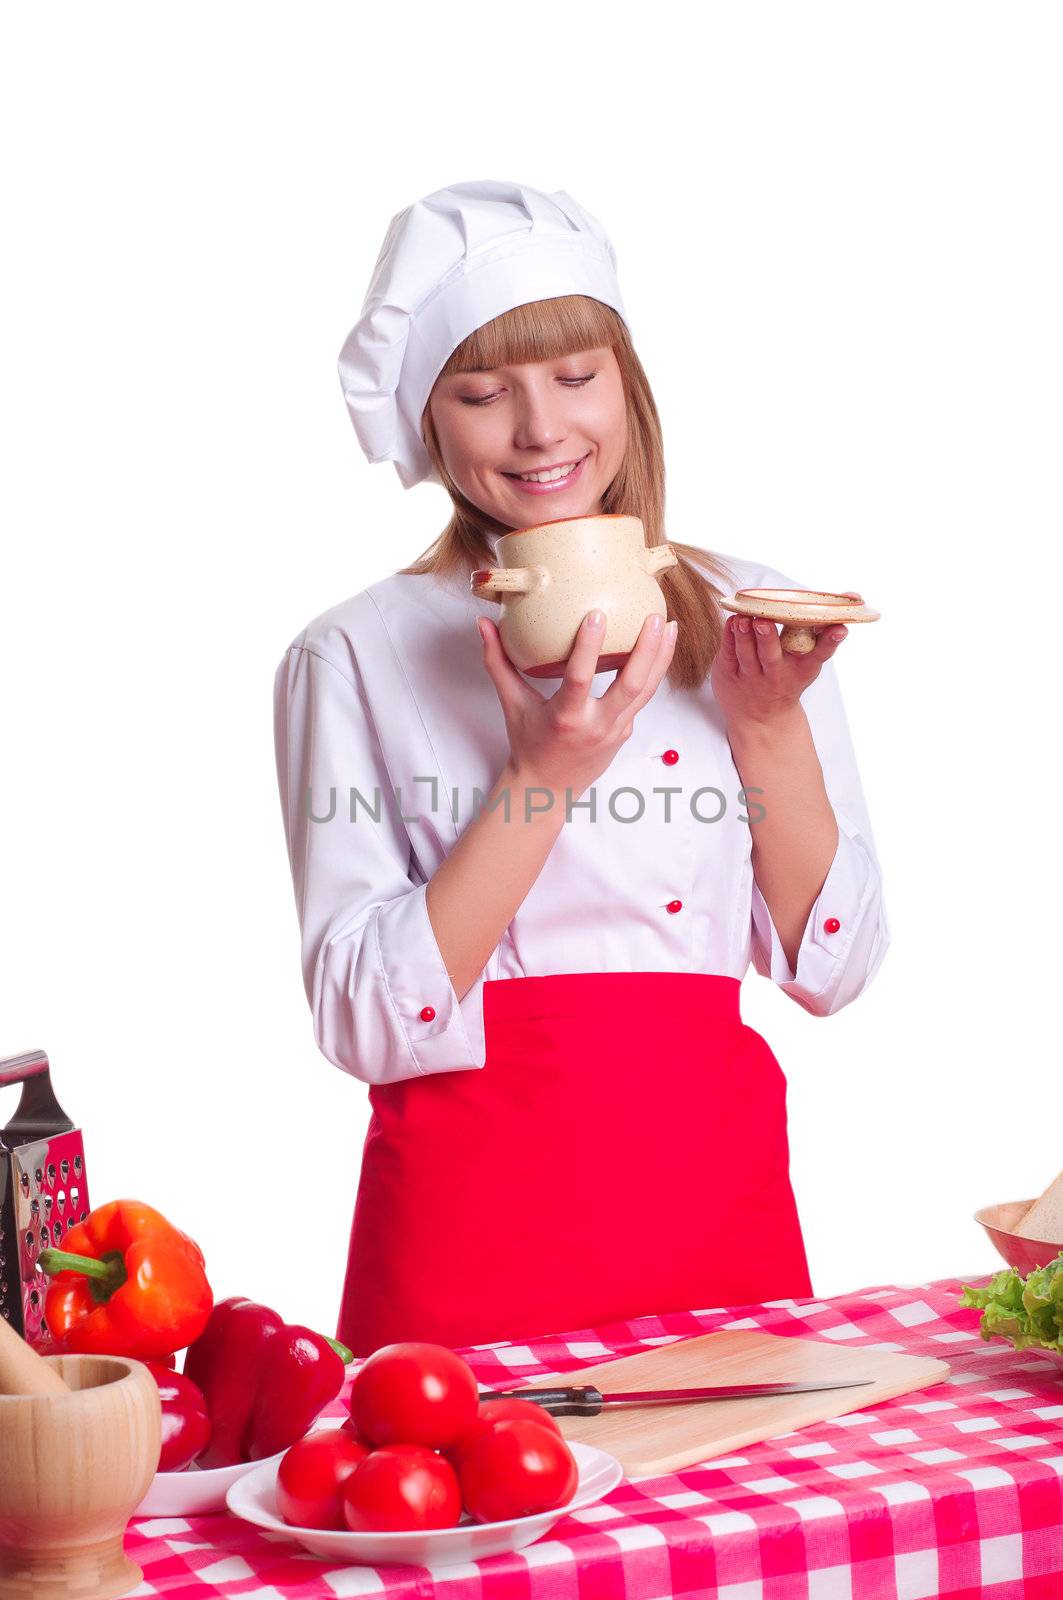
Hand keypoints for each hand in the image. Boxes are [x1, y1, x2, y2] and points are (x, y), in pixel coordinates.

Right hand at [476, 610, 677, 799]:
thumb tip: (483, 624)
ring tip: (670, 625)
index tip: (597, 614)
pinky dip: (653, 672)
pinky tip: (660, 646)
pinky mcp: (626, 732)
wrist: (547, 790)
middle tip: (656, 617)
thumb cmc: (528, 745)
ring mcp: (616, 731)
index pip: (581, 679)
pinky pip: (643, 698)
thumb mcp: (511, 704)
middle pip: (632, 685)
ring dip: (661, 658)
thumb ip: (498, 663)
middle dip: (648, 650)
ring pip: (647, 691)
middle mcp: (596, 726)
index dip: (590, 647)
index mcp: (566, 718)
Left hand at [711, 593, 859, 731]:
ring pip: (746, 654)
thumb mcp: (810, 660)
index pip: (820, 653)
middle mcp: (776, 674)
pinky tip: (733, 622)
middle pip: (771, 655)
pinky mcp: (729, 674)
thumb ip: (825, 630)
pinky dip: (729, 636)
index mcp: (802, 668)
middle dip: (767, 638)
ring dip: (744, 636)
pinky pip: (728, 653)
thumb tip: (854, 595)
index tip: (840, 627)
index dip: (831, 640)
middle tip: (763, 621)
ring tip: (743, 619)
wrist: (761, 718)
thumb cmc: (789, 676)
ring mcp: (751, 677)